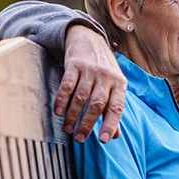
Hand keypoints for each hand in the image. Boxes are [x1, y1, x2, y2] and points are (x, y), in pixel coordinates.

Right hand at [58, 25, 126, 142]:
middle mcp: (107, 77)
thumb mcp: (114, 86)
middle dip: (88, 123)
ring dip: (73, 115)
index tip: (103, 140)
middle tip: (80, 138)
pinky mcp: (75, 65)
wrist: (90, 39)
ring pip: (81, 97)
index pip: (117, 107)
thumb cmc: (104, 68)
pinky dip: (62, 100)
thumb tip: (114, 135)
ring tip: (68, 129)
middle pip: (97, 104)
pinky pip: (67, 85)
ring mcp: (91, 70)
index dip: (110, 124)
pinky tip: (59, 111)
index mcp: (120, 84)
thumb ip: (113, 110)